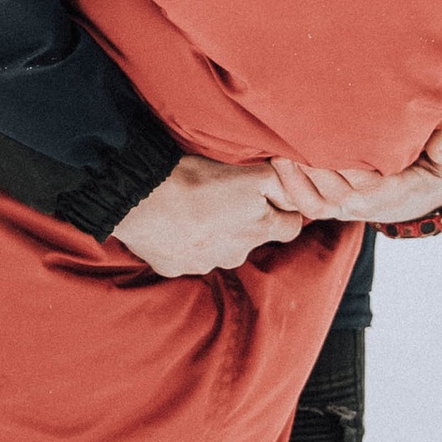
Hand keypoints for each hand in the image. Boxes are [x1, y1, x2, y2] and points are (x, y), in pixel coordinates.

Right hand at [111, 153, 307, 276]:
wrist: (143, 198)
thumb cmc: (198, 181)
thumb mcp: (253, 175)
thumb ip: (282, 184)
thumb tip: (298, 192)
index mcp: (259, 230)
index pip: (291, 227)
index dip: (283, 210)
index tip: (269, 197)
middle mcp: (236, 254)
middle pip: (252, 238)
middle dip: (246, 221)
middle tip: (226, 196)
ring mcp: (203, 265)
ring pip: (219, 249)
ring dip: (214, 232)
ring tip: (196, 207)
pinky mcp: (173, 267)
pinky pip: (186, 255)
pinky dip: (184, 240)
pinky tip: (172, 220)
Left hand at [265, 127, 441, 228]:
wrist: (417, 196)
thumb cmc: (430, 167)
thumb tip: (441, 139)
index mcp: (391, 188)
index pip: (363, 176)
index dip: (343, 154)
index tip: (327, 125)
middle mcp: (364, 202)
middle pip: (331, 183)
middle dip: (312, 156)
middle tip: (294, 124)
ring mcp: (345, 207)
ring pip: (313, 196)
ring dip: (294, 171)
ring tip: (279, 142)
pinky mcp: (331, 207)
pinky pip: (305, 204)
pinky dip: (288, 186)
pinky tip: (277, 158)